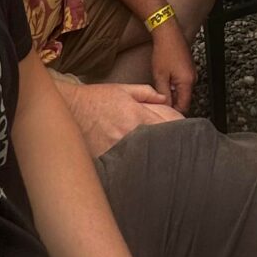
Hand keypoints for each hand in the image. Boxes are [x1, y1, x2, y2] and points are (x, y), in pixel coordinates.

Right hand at [60, 81, 181, 157]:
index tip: (186, 135)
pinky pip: (128, 163)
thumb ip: (146, 93)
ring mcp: (120, 147)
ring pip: (147, 156)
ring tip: (159, 161)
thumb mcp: (123, 89)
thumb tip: (163, 99)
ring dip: (155, 157)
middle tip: (177, 151)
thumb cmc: (95, 99)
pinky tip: (139, 167)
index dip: (181, 129)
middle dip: (172, 146)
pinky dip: (135, 164)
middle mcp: (131, 132)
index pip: (169, 124)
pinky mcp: (109, 158)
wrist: (70, 109)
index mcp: (137, 114)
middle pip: (162, 143)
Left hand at [150, 18, 196, 111]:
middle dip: (172, 103)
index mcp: (187, 82)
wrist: (169, 33)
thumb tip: (165, 107)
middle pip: (184, 99)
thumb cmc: (164, 51)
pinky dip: (174, 86)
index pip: (184, 107)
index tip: (163, 114)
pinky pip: (183, 83)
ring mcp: (192, 73)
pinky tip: (165, 81)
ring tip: (160, 90)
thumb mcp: (160, 76)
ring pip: (183, 91)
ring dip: (173, 94)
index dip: (173, 113)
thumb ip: (163, 94)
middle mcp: (193, 79)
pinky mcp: (188, 68)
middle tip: (159, 103)